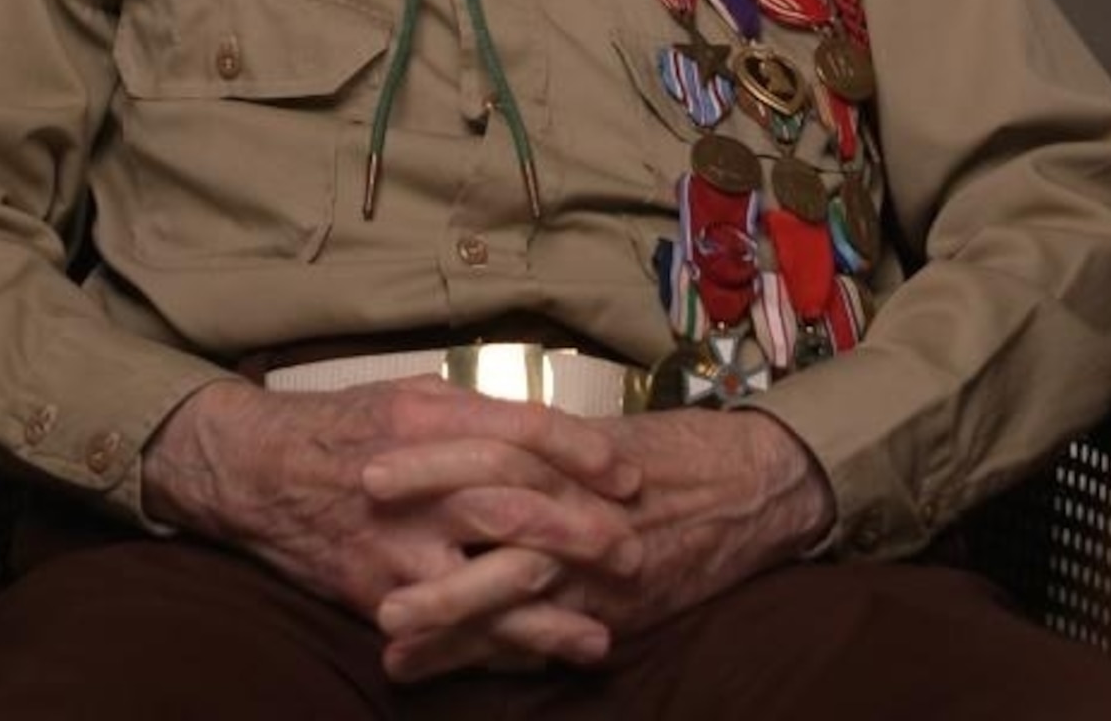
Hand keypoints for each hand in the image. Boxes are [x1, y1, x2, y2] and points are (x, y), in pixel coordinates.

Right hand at [143, 379, 647, 669]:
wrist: (253, 473)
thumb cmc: (339, 428)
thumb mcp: (407, 395)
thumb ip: (474, 413)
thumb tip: (547, 434)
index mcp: (426, 417)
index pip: (523, 429)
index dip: (585, 451)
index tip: (627, 475)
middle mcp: (415, 480)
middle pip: (517, 505)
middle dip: (582, 532)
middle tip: (630, 551)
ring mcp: (394, 544)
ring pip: (486, 581)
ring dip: (549, 614)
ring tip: (599, 635)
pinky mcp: (374, 593)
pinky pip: (446, 629)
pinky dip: (494, 649)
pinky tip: (534, 659)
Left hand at [364, 407, 834, 680]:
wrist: (751, 488)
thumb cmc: (667, 453)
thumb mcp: (592, 436)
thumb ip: (530, 443)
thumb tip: (456, 434)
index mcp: (565, 454)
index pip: (487, 449)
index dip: (426, 463)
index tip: (365, 471)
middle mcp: (575, 508)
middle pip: (488, 521)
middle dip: (423, 547)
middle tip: (360, 566)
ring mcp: (593, 567)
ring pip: (511, 591)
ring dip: (447, 619)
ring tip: (388, 642)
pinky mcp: (612, 613)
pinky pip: (547, 641)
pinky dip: (498, 660)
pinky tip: (448, 675)